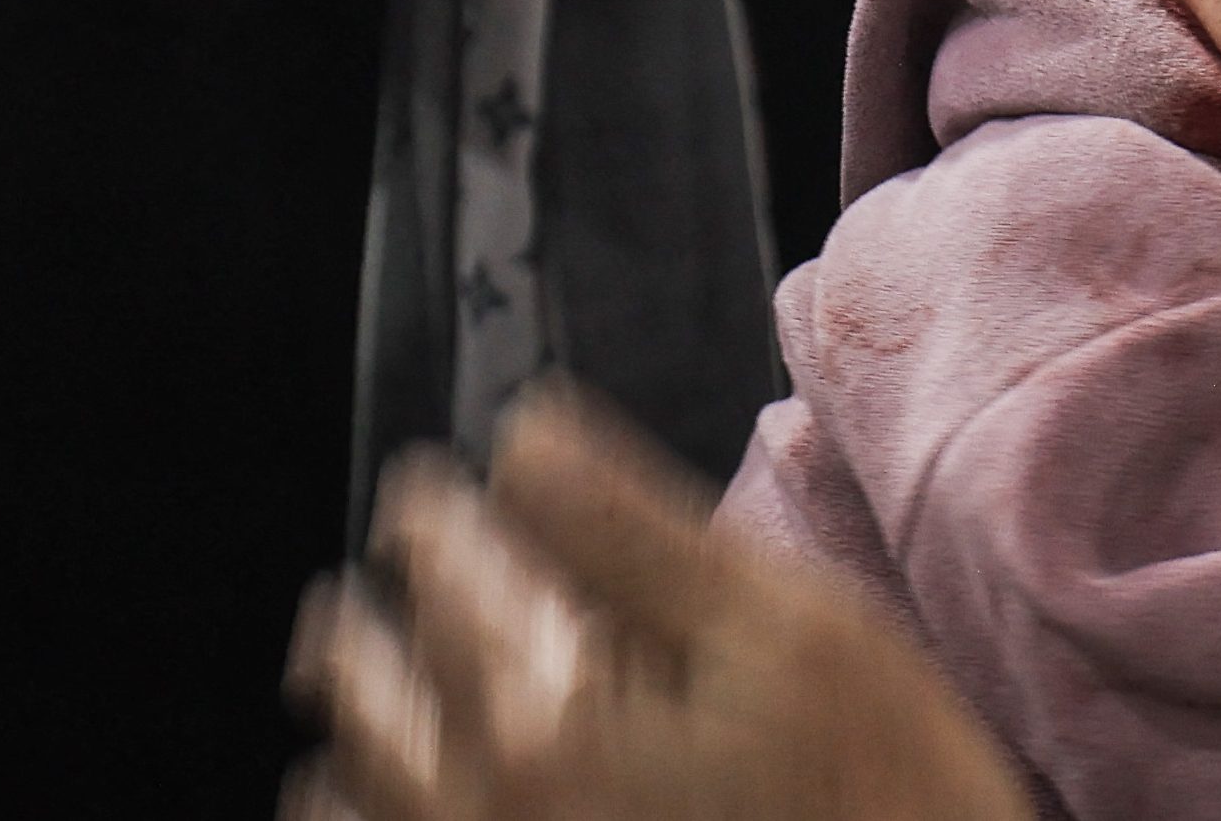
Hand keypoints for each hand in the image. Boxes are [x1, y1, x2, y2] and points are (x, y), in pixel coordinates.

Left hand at [284, 380, 1031, 820]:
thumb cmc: (878, 798)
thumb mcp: (787, 634)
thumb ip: (634, 533)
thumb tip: (524, 438)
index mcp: (548, 715)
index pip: (443, 566)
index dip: (433, 510)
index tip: (427, 491)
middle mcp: (483, 812)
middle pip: (364, 681)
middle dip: (368, 617)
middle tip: (383, 580)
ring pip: (343, 794)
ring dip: (353, 727)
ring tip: (363, 680)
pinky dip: (360, 818)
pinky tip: (379, 799)